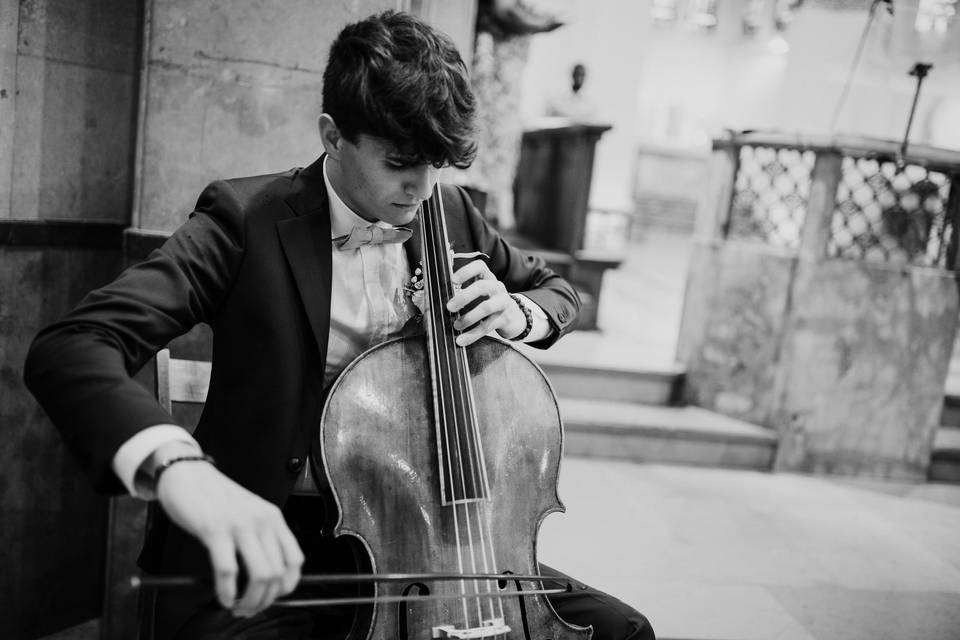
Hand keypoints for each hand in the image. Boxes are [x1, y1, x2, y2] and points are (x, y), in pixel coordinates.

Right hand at [154, 449, 303, 616]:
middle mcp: (262, 521)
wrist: (188, 473)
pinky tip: (223, 598)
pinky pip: (228, 570)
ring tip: (237, 608)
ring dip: (250, 601)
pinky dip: (227, 591)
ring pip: (261, 575)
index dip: (286, 587)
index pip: (295, 560)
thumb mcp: (249, 513)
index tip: (271, 598)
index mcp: (273, 518)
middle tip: (248, 610)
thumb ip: (260, 538)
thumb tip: (265, 578)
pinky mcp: (215, 529)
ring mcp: (240, 525)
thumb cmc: (215, 497)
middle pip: (278, 574)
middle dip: (264, 600)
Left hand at [446, 259, 524, 346]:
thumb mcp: (480, 294)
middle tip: (449, 307)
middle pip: (482, 286)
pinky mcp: (505, 319)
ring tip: (456, 325)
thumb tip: (434, 299)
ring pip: (486, 307)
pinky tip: (462, 340)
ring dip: (468, 317)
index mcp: (488, 278)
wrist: (515, 317)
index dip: (466, 271)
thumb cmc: (490, 302)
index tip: (453, 280)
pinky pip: (487, 326)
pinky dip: (472, 335)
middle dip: (464, 296)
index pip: (480, 267)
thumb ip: (462, 293)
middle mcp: (497, 287)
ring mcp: (503, 303)